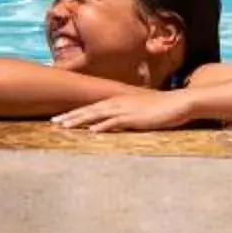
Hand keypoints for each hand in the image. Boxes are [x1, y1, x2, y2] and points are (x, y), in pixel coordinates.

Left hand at [52, 87, 199, 132]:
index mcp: (117, 101)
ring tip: (64, 126)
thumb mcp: (138, 112)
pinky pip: (115, 122)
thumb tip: (114, 124)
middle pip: (89, 110)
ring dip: (79, 120)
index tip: (60, 119)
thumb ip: (125, 117)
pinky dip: (102, 126)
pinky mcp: (134, 118)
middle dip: (70, 116)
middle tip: (53, 122)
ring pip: (97, 114)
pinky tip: (91, 131)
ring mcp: (125, 109)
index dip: (75, 113)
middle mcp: (117, 103)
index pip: (91, 108)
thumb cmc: (160, 109)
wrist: (178, 103)